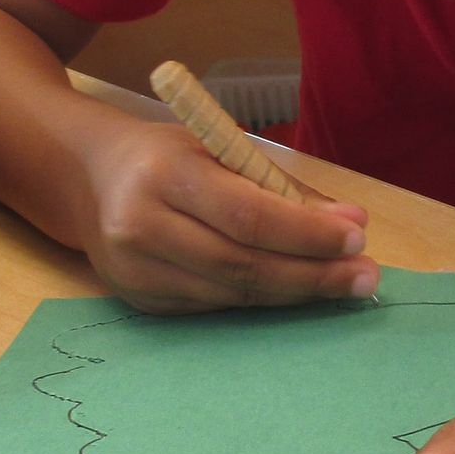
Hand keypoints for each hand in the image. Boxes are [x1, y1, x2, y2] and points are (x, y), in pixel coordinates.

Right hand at [68, 105, 377, 315]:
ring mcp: (136, 271)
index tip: (356, 239)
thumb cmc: (167, 155)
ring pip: (232, 294)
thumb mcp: (218, 147)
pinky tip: (296, 291)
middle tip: (365, 277)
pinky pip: (215, 306)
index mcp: (165, 173)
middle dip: (313, 275)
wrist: (89, 178)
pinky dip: (261, 300)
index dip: (306, 234)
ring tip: (343, 285)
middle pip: (242, 265)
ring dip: (295, 293)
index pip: (248, 215)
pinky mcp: (140, 301)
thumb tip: (351, 222)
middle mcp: (142, 226)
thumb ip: (280, 185)